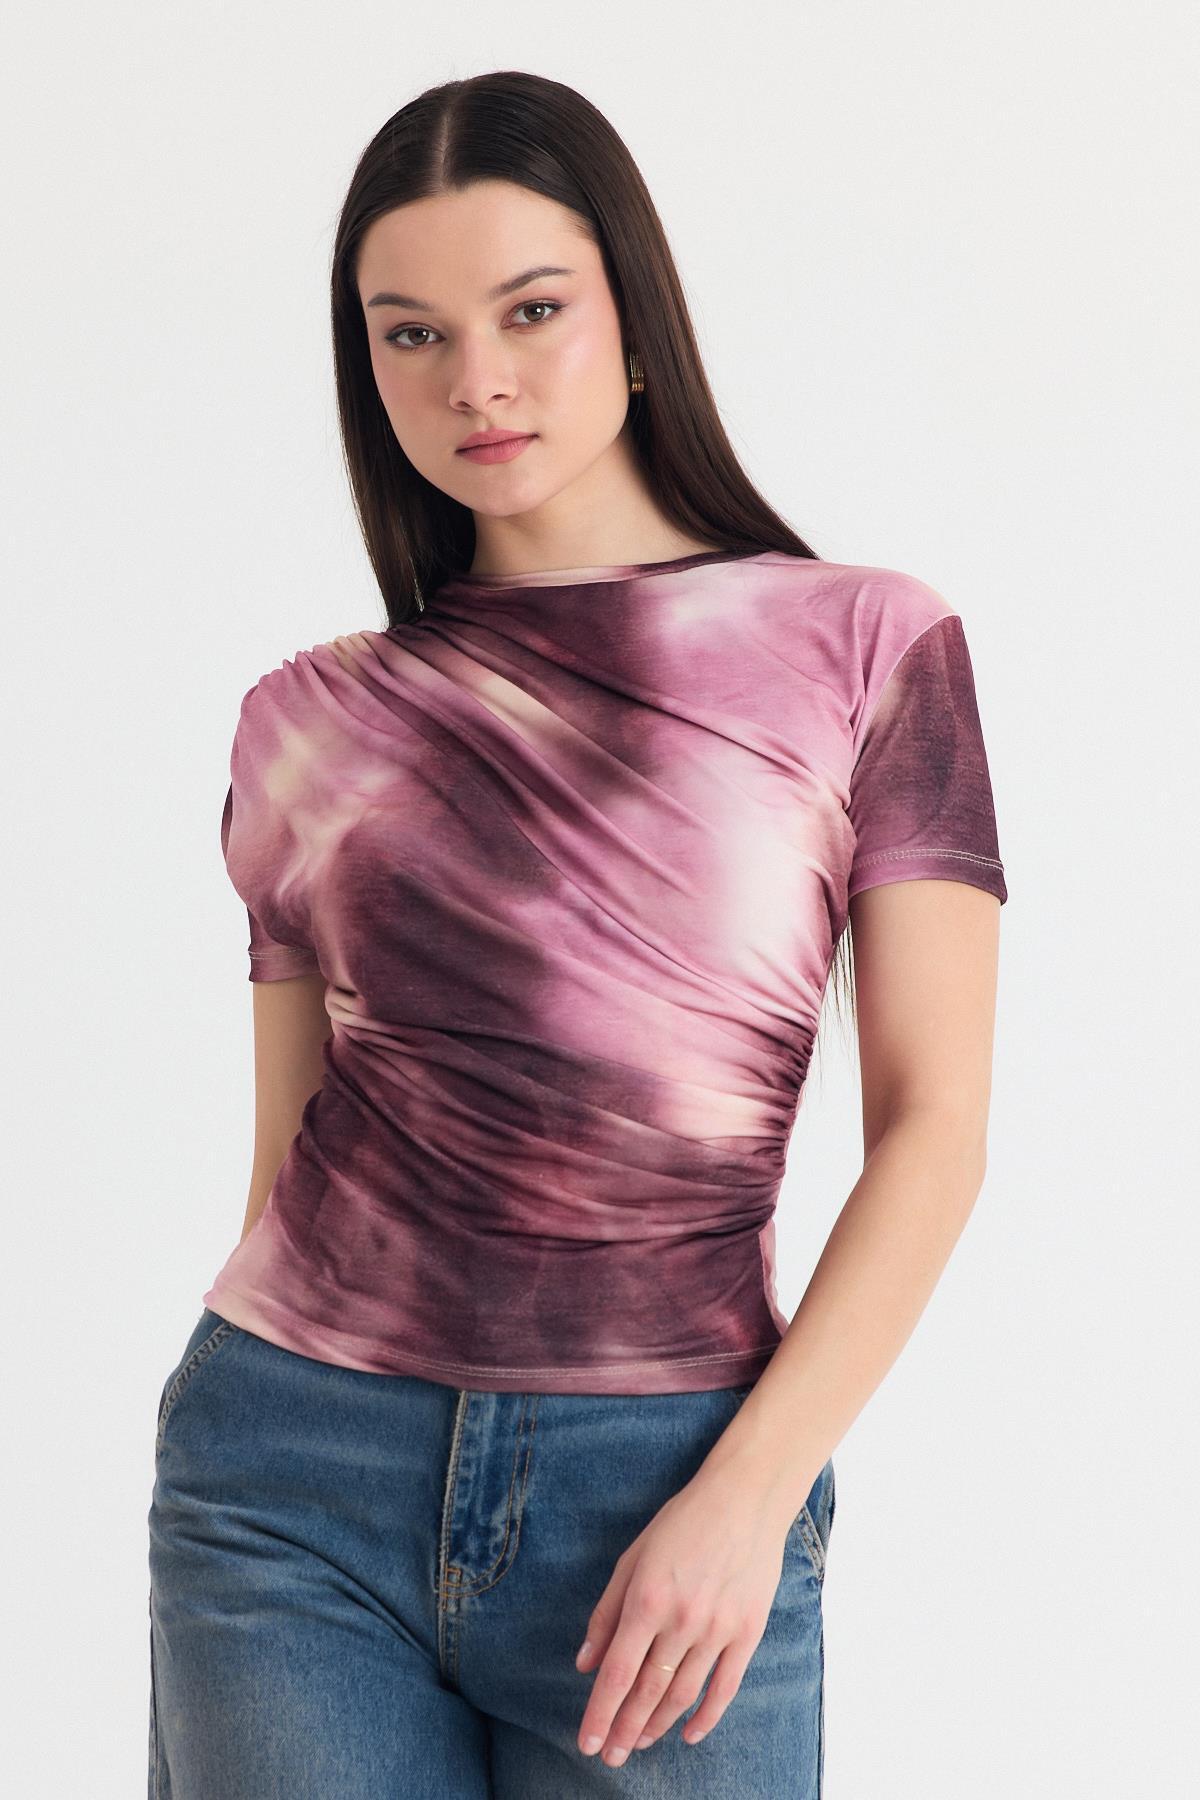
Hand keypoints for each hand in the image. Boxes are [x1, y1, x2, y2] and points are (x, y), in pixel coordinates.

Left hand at [573, 1463, 788, 1766]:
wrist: (745, 1499)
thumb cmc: (682, 1522)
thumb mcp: (633, 1557)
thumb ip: (607, 1612)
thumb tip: (585, 1662)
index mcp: (647, 1599)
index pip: (616, 1673)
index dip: (599, 1713)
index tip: (586, 1743)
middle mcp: (682, 1620)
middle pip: (648, 1692)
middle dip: (624, 1729)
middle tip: (610, 1757)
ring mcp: (718, 1629)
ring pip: (683, 1694)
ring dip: (658, 1725)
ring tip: (640, 1744)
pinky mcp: (748, 1632)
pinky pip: (726, 1687)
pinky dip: (707, 1716)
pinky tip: (689, 1734)